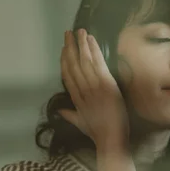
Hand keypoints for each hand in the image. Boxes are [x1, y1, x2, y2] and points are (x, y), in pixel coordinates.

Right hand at [59, 29, 128, 149]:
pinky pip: (98, 63)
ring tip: (80, 31)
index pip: (67, 75)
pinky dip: (94, 50)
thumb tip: (60, 111)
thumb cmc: (97, 133)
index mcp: (75, 98)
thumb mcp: (79, 123)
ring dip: (81, 44)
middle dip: (69, 47)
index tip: (62, 50)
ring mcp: (93, 86)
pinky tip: (91, 40)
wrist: (109, 139)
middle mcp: (82, 89)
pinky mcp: (105, 85)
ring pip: (84, 61)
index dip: (64, 60)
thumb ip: (69, 115)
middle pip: (72, 64)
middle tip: (68, 33)